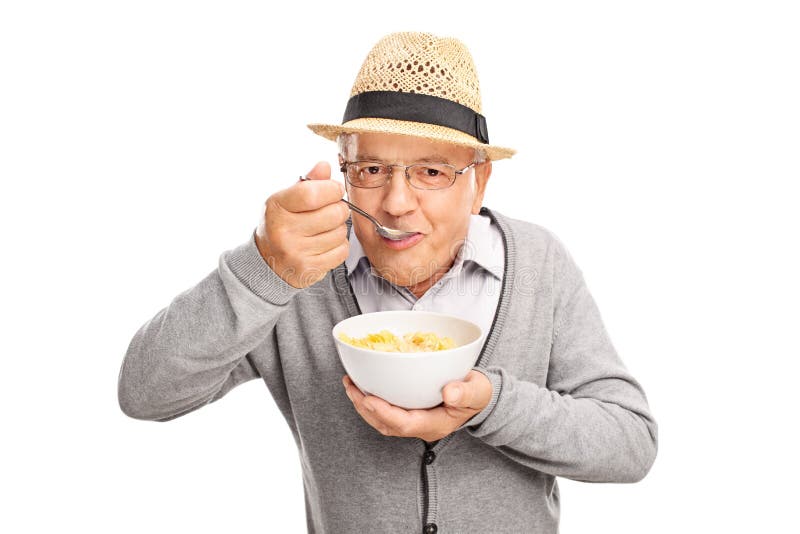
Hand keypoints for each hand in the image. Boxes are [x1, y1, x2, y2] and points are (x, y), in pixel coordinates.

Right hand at [255, 161, 349, 287]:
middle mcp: (284, 231)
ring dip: (338, 228)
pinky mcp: (309, 269)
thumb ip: (308, 183)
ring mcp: (296, 252)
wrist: (267, 262)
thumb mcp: (286, 200)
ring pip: (340, 233)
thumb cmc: (280, 225)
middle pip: (334, 213)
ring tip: (324, 228)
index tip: (335, 189)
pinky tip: (325, 243)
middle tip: (331, 210)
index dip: (332, 189)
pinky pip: (341, 251)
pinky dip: (339, 246)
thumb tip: (325, 166)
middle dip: (339, 208)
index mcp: (276, 207)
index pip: (312, 193)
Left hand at [342, 371, 492, 441]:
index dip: (384, 412)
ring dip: (363, 404)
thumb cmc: (478, 394)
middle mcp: (421, 427)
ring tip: (350, 385)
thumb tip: (450, 392)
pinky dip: (370, 401)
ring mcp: (414, 422)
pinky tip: (362, 386)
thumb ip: (466, 392)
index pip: (405, 424)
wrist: (479, 397)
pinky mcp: (409, 413)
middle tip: (351, 386)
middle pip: (387, 424)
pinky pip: (385, 413)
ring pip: (382, 421)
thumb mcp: (477, 391)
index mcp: (435, 424)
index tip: (368, 398)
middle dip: (365, 407)